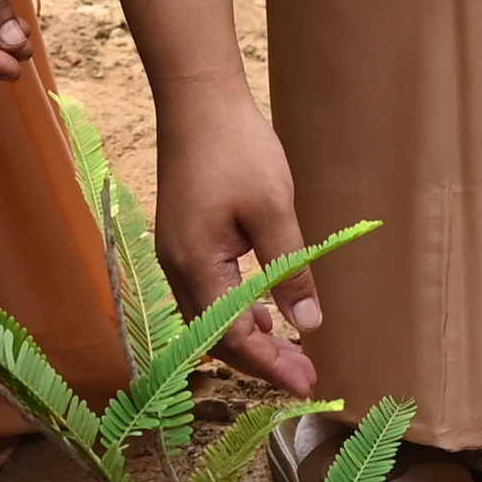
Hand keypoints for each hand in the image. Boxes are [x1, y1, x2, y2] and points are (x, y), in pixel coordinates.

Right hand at [152, 76, 323, 396]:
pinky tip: (263, 311)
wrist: (197, 97)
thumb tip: (306, 325)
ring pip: (209, 316)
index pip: (232, 337)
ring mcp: (174, 252)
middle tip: (306, 375)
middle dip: (261, 360)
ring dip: (248, 338)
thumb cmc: (236, 147)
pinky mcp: (182, 238)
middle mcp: (176, 266)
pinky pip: (207, 292)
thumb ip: (290, 270)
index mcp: (195, 264)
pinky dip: (235, 311)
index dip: (270, 366)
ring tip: (289, 352)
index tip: (307, 384)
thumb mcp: (273, 210)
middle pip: (215, 336)